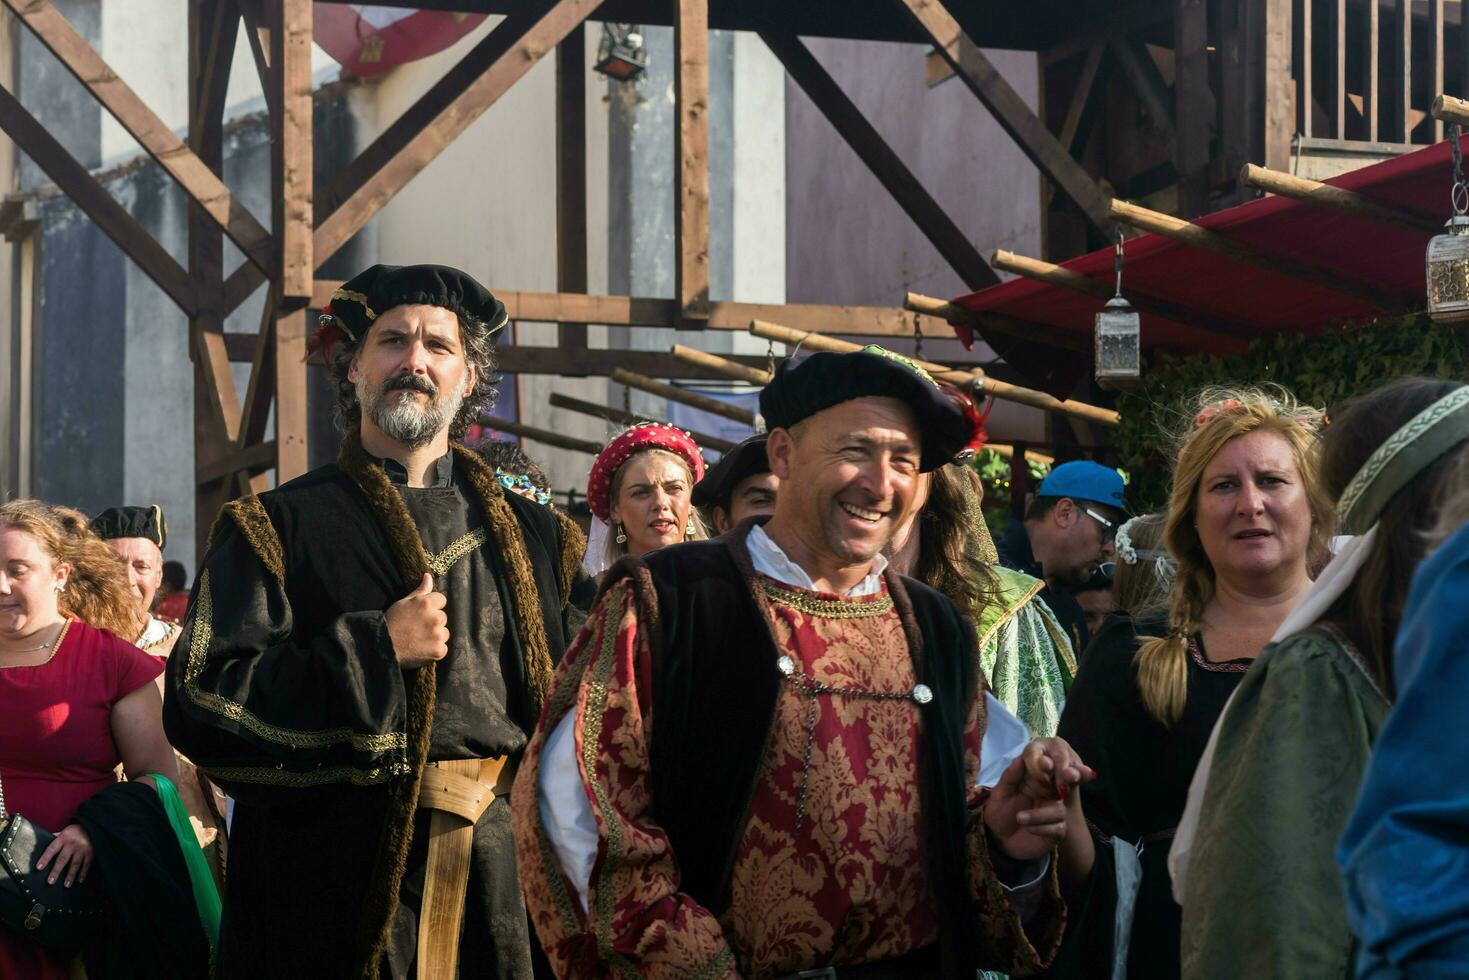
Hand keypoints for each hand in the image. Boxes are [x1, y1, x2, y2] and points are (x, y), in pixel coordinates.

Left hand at [35, 824, 92, 886]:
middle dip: (56, 871)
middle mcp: (72, 844)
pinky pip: (87, 864)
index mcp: (63, 838)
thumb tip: (44, 840)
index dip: (45, 858)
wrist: (94, 826)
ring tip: (66, 885)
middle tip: (50, 881)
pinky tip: (80, 881)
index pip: (52, 849)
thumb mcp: (65, 831)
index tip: (38, 868)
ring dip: (70, 875)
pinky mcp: (91, 852)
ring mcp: (82, 849)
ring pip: (75, 864)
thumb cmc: (76, 830)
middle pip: (63, 859)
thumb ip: (56, 837)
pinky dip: (84, 873)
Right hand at [387, 573, 448, 667]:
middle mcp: (435, 617)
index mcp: (427, 603)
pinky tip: (422, 648)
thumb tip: (428, 576)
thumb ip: (420, 590)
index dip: (432, 607)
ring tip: (418, 639)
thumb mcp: (403, 602)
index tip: (422, 614)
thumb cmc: (392, 622)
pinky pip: (443, 648)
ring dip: (435, 636)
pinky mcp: (439, 650)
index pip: (442, 600)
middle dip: (433, 622)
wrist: (383, 647)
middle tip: (417, 628)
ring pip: (444, 633)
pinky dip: (435, 649)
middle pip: (443, 617)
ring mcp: (438, 635)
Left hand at [982, 736, 1095, 862]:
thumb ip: (1010, 776)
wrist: (999, 839)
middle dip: (1067, 779)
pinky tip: (1028, 828)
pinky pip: (1058, 827)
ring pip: (1059, 810)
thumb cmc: (1000, 811)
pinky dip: (1041, 828)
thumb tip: (1020, 759)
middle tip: (1060, 782)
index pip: (1050, 766)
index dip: (1050, 764)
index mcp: (1037, 779)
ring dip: (1039, 814)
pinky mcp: (1057, 831)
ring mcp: (1054, 812)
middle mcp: (1050, 793)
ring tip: (1019, 818)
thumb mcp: (1000, 793)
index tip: (1045, 763)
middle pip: (1066, 783)